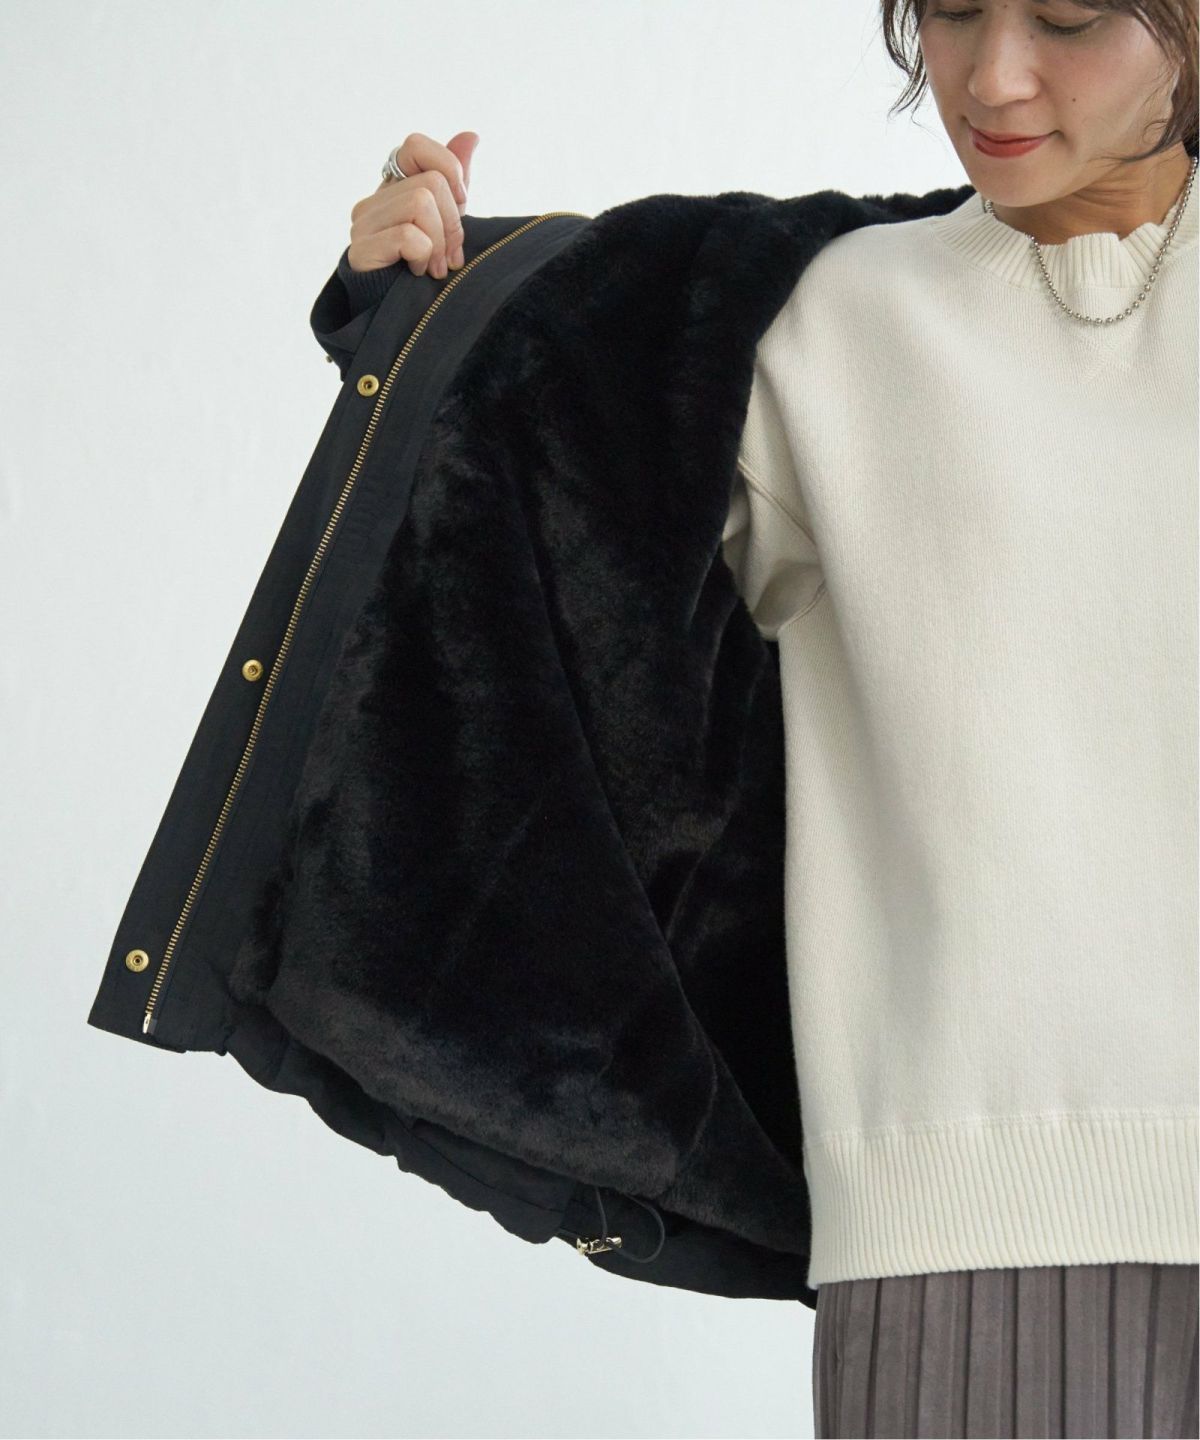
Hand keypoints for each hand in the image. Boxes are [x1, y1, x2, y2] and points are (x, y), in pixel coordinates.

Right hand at [346, 130, 478, 278]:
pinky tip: (417, 272)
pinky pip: (409, 235)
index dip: (448, 169)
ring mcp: (363, 224)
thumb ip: (454, 179)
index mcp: (393, 189)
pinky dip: (423, 256)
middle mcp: (373, 201)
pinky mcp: (360, 251)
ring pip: (421, 203)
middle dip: (453, 224)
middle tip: (450, 257)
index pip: (414, 146)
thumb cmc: (425, 271)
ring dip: (439, 243)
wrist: (402, 322)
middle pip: (430, 183)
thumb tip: (471, 136)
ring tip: (435, 268)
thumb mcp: (447, 221)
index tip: (461, 203)